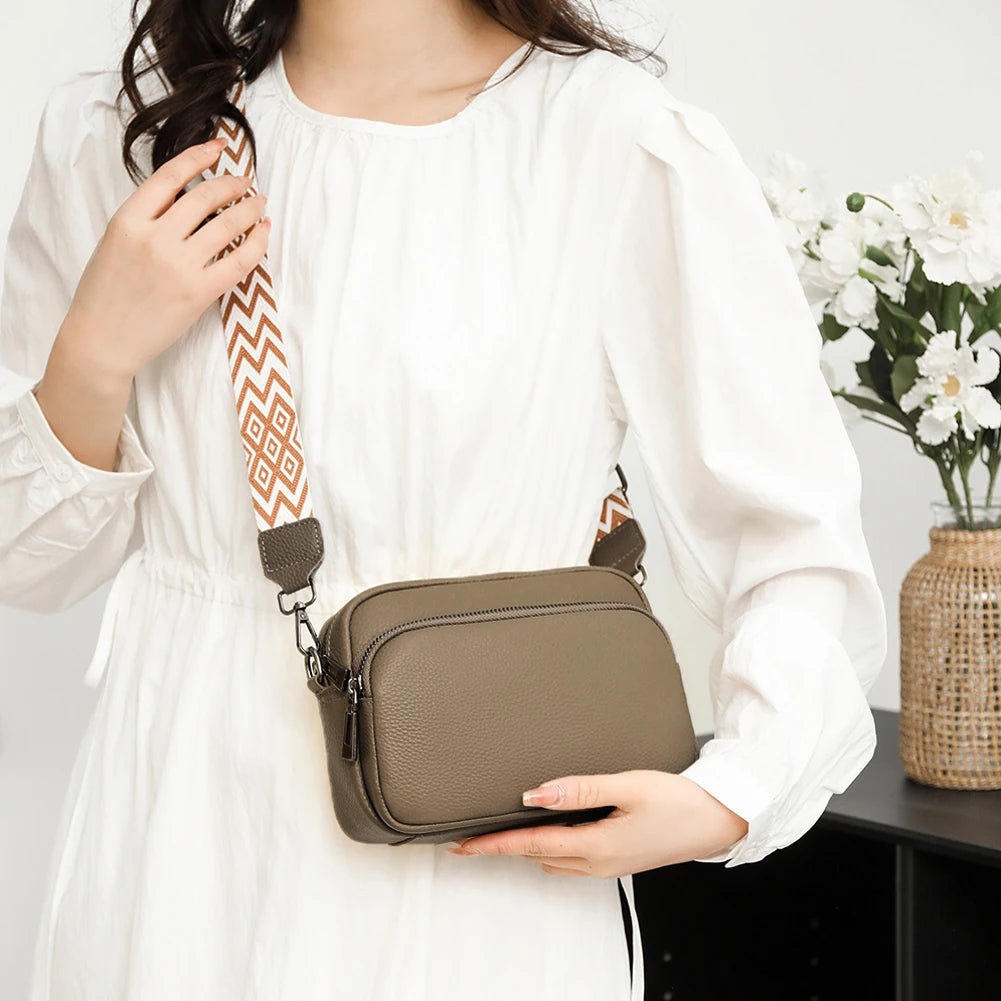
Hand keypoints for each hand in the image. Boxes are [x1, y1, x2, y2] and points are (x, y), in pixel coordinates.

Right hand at [58, 135, 271, 382]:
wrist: (101, 340)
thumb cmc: (105, 294)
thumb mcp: (114, 244)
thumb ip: (146, 219)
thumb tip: (185, 200)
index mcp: (128, 220)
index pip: (170, 176)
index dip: (198, 156)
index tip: (218, 147)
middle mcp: (155, 238)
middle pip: (204, 197)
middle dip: (231, 185)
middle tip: (247, 181)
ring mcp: (179, 265)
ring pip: (226, 225)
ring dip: (249, 209)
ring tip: (260, 204)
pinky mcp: (199, 292)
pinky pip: (239, 261)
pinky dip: (257, 243)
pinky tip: (264, 232)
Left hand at [445, 770, 750, 877]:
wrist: (718, 820)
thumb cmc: (679, 800)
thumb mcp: (627, 785)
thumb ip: (579, 789)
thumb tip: (535, 793)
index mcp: (596, 845)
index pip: (531, 845)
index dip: (494, 844)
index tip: (463, 845)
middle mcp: (598, 862)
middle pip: (536, 856)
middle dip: (502, 849)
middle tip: (470, 841)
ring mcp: (609, 864)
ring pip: (552, 861)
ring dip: (524, 850)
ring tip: (499, 837)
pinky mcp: (619, 859)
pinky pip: (571, 861)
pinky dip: (548, 850)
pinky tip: (546, 836)